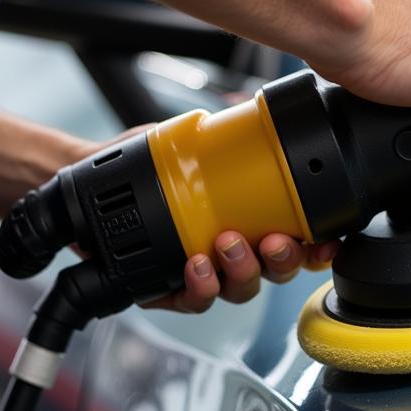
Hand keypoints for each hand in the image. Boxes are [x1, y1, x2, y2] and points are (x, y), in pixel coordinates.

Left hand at [75, 130, 338, 313]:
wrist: (88, 190)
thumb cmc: (142, 170)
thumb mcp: (184, 144)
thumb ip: (219, 136)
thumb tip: (243, 108)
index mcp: (250, 223)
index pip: (296, 243)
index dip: (316, 250)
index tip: (323, 244)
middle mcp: (232, 254)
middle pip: (275, 272)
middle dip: (281, 260)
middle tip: (272, 242)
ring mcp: (204, 276)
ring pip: (239, 290)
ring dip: (241, 271)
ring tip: (226, 246)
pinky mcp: (170, 292)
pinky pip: (195, 302)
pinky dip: (200, 288)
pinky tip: (195, 267)